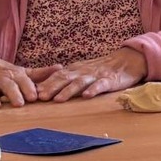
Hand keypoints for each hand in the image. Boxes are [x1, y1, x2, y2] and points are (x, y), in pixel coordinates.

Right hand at [0, 51, 37, 108]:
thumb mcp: (20, 71)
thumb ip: (40, 73)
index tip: (36, 98)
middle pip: (8, 85)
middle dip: (14, 94)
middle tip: (20, 104)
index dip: (30, 88)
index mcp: (15, 75)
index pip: (24, 81)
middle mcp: (1, 78)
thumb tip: (61, 69)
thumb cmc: (2, 71)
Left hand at [32, 48, 147, 101]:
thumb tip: (49, 88)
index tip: (33, 92)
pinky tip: (87, 96)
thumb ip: (69, 78)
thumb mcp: (84, 71)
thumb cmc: (104, 68)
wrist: (127, 60)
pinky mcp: (109, 80)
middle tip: (40, 97)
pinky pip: (100, 85)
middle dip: (52, 88)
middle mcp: (83, 72)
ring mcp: (96, 76)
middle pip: (65, 78)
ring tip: (58, 99)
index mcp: (76, 69)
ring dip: (68, 91)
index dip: (45, 83)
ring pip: (79, 82)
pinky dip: (93, 90)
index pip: (57, 75)